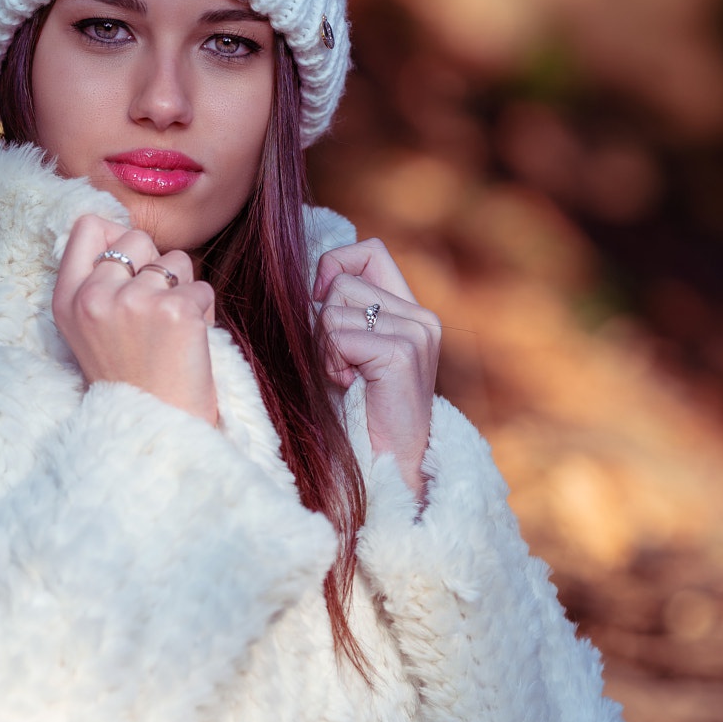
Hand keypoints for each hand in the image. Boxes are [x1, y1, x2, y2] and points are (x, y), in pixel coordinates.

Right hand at [54, 213, 219, 426]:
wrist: (158, 429)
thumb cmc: (132, 378)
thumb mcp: (90, 329)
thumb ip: (98, 281)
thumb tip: (124, 232)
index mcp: (68, 300)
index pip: (88, 227)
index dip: (116, 238)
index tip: (129, 267)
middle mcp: (96, 297)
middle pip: (137, 238)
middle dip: (154, 265)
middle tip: (152, 313)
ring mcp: (135, 301)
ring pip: (177, 259)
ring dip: (183, 289)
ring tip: (170, 331)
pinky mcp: (176, 311)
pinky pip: (203, 287)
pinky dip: (203, 312)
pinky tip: (189, 343)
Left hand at [312, 239, 439, 502]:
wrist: (386, 470)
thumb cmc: (356, 417)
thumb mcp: (346, 354)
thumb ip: (338, 312)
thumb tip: (302, 283)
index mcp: (411, 312)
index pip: (367, 251)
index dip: (333, 269)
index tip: (321, 311)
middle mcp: (420, 317)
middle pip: (342, 278)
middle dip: (321, 320)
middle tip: (336, 364)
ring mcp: (415, 333)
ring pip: (333, 306)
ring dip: (322, 346)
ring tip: (343, 379)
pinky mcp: (401, 353)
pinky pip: (337, 334)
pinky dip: (329, 362)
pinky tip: (347, 387)